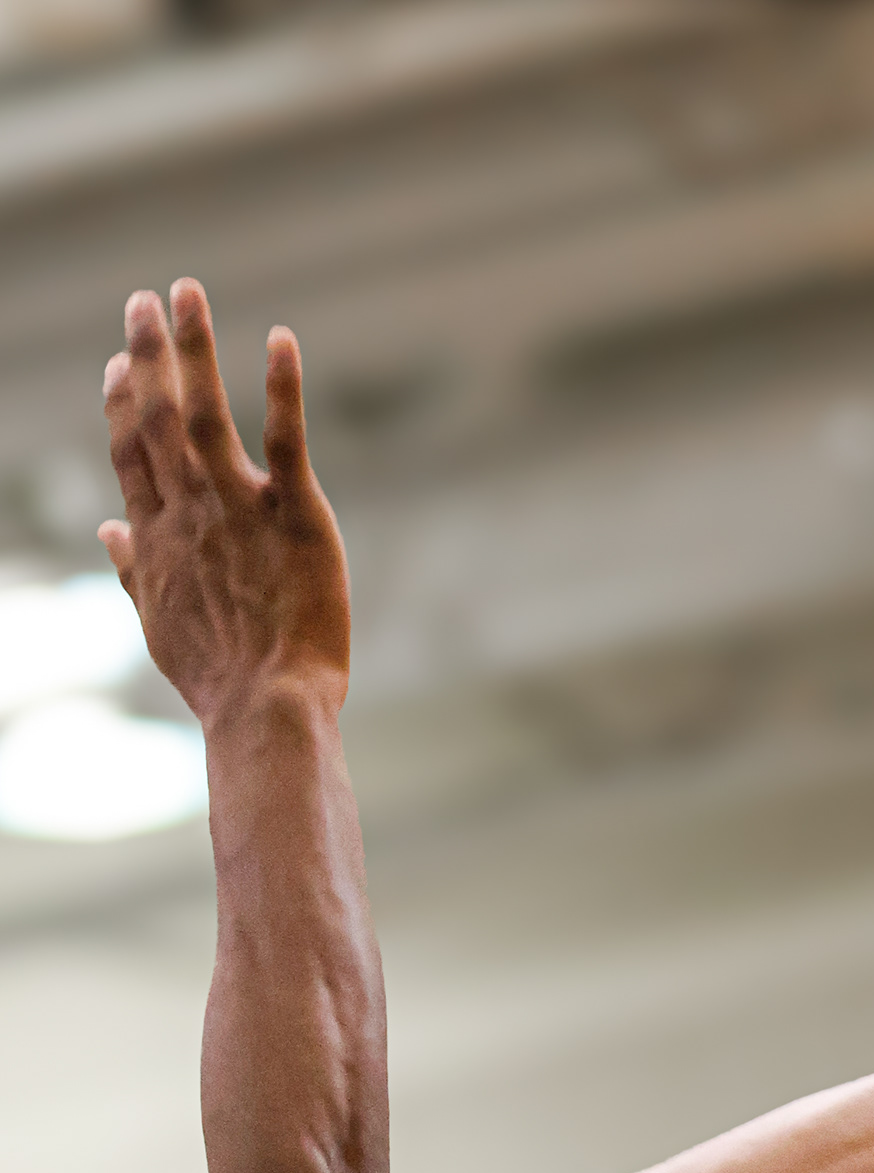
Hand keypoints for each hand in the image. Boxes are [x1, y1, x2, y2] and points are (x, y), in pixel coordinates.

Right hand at [99, 280, 348, 729]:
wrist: (265, 708)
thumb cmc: (216, 677)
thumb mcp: (158, 623)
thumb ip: (130, 568)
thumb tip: (107, 529)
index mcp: (157, 536)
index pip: (131, 451)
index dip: (122, 401)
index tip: (118, 360)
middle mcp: (190, 510)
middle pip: (158, 418)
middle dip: (148, 355)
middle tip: (144, 299)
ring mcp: (239, 509)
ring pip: (206, 413)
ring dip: (194, 349)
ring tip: (187, 293)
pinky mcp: (295, 516)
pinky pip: (286, 441)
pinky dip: (283, 389)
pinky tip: (280, 341)